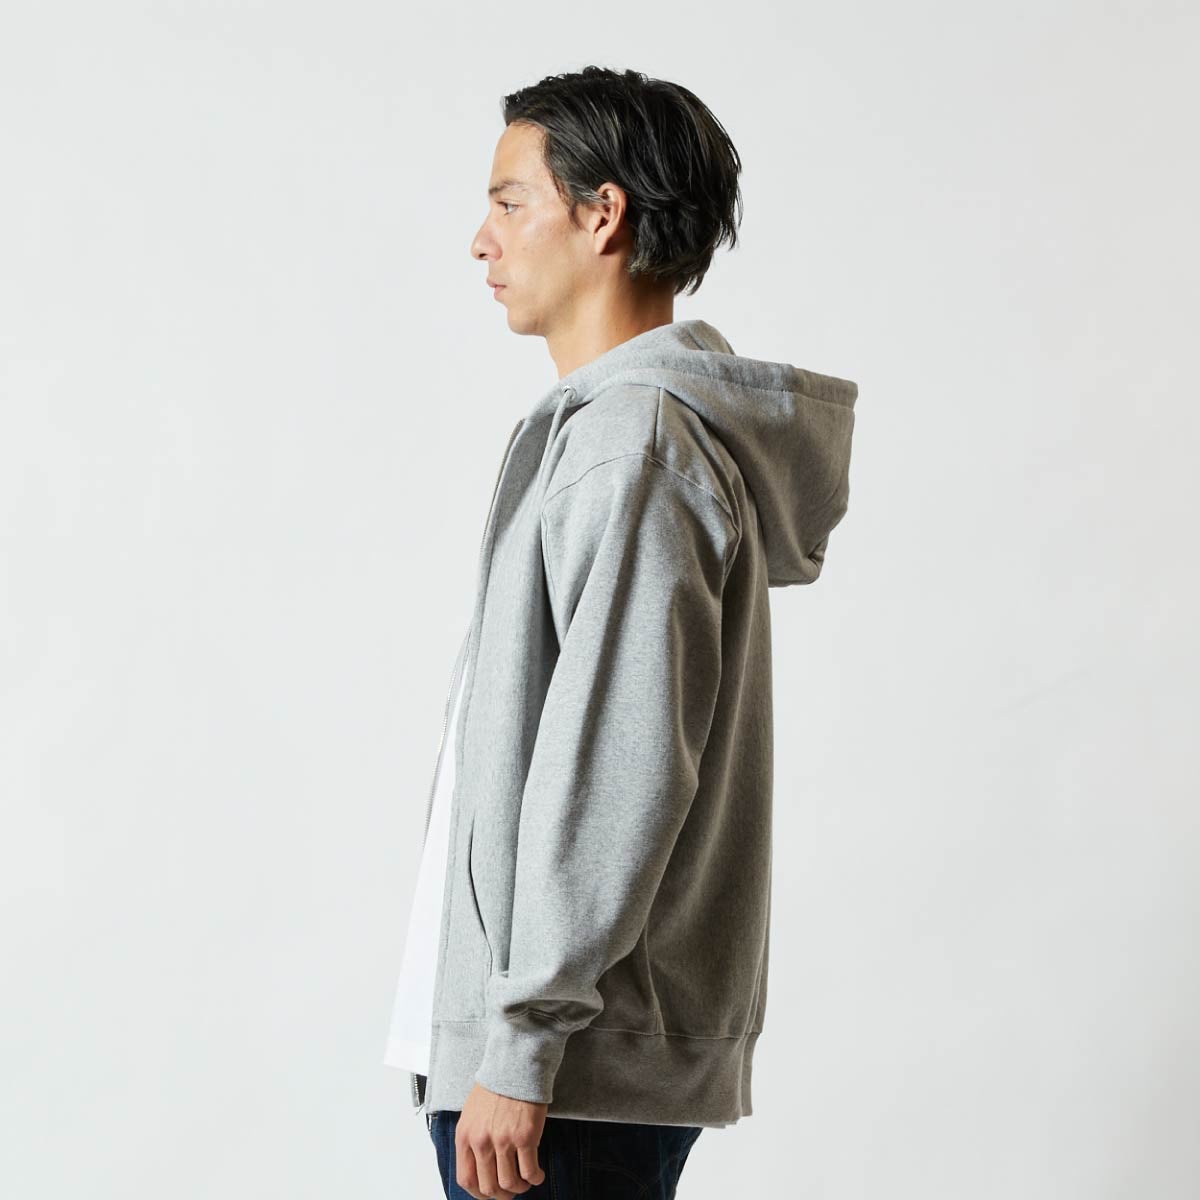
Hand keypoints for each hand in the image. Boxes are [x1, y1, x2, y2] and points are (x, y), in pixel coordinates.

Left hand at [454, 1082, 548, 1198]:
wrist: (515, 1066)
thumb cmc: (496, 1086)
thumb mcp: (472, 1114)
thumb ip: (473, 1139)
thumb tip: (480, 1165)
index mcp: (465, 1136)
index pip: (466, 1179)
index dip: (480, 1193)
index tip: (490, 1193)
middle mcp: (481, 1141)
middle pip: (488, 1186)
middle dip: (502, 1195)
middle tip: (511, 1190)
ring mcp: (503, 1140)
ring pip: (509, 1183)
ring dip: (519, 1187)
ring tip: (526, 1181)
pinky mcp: (525, 1137)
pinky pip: (529, 1171)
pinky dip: (535, 1178)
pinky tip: (537, 1174)